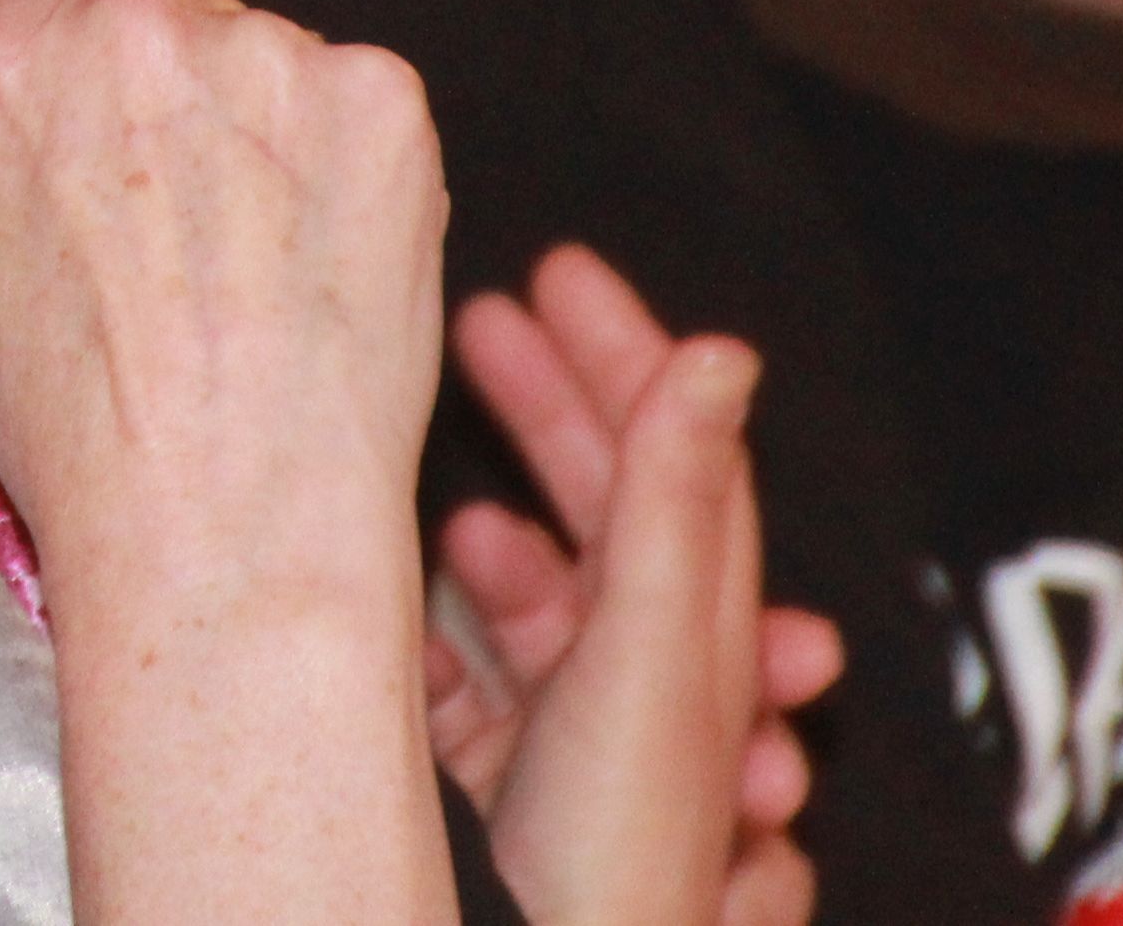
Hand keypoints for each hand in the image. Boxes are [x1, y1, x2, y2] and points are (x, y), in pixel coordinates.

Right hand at [0, 0, 458, 924]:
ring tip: (234, 256)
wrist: (221, 527)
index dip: (101, 9)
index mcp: (7, 46)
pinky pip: (361, 95)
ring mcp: (269, 58)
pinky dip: (350, 165)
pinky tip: (309, 256)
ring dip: (263, 126)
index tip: (108, 115)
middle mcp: (133, 29)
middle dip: (176, 81)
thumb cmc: (58, 404)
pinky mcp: (380, 101)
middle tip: (163, 219)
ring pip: (270, 49)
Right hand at [441, 246, 841, 925]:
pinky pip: (475, 683)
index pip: (682, 455)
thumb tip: (721, 352)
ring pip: (539, 596)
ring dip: (496, 535)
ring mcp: (585, 738)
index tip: (560, 270)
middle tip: (481, 316)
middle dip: (553, 410)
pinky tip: (401, 626)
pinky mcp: (516, 794)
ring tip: (445, 510)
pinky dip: (441, 638)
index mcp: (705, 633)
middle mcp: (657, 680)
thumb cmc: (620, 852)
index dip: (626, 354)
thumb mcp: (648, 655)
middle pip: (612, 511)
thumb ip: (673, 504)